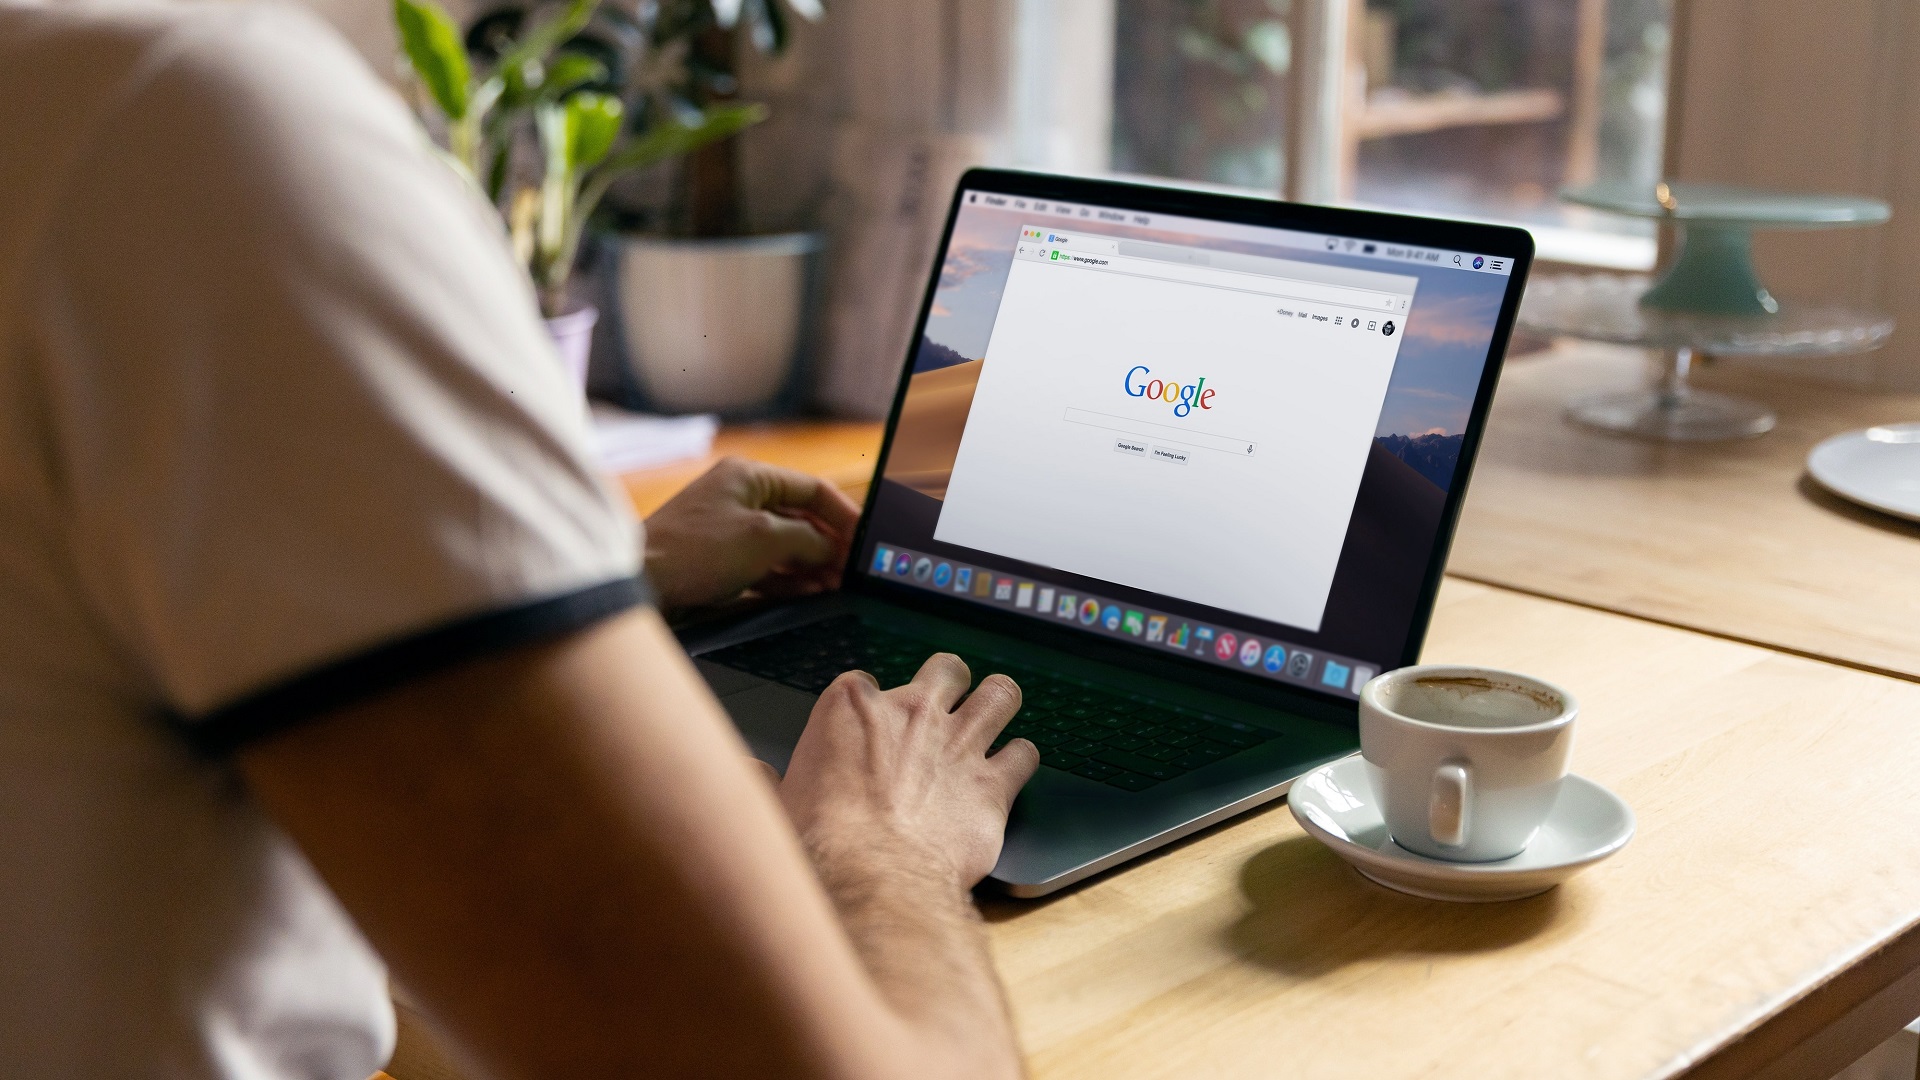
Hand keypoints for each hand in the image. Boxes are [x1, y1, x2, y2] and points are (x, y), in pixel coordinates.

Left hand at [643, 457, 860, 612]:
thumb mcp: (764, 539)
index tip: (864, 540)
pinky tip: (809, 593)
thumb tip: (831, 549)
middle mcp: (740, 497)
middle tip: (852, 571)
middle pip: (800, 518)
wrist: (641, 582)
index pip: (812, 489)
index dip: (844, 514)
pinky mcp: (721, 559)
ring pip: (784, 545)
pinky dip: (788, 578)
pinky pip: (765, 565)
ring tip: (836, 586)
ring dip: (811, 565)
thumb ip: (807, 540)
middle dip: (829, 545)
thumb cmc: (695, 550)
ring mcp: (730, 529)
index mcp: (749, 476)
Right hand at [779, 655, 1039, 889]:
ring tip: (996, 715)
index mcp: (852, 707)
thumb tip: (747, 772)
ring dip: (999, 703)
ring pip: (1000, 694)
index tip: (869, 730)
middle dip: (949, 684)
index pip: (866, 682)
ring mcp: (959, 743)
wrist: (871, 878)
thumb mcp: (774, 804)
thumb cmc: (819, 844)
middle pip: (946, 670)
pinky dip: (1020, 761)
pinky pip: (1025, 754)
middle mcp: (912, 712)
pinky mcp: (993, 784)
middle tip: (945, 706)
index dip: (871, 707)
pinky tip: (1011, 771)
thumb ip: (764, 780)